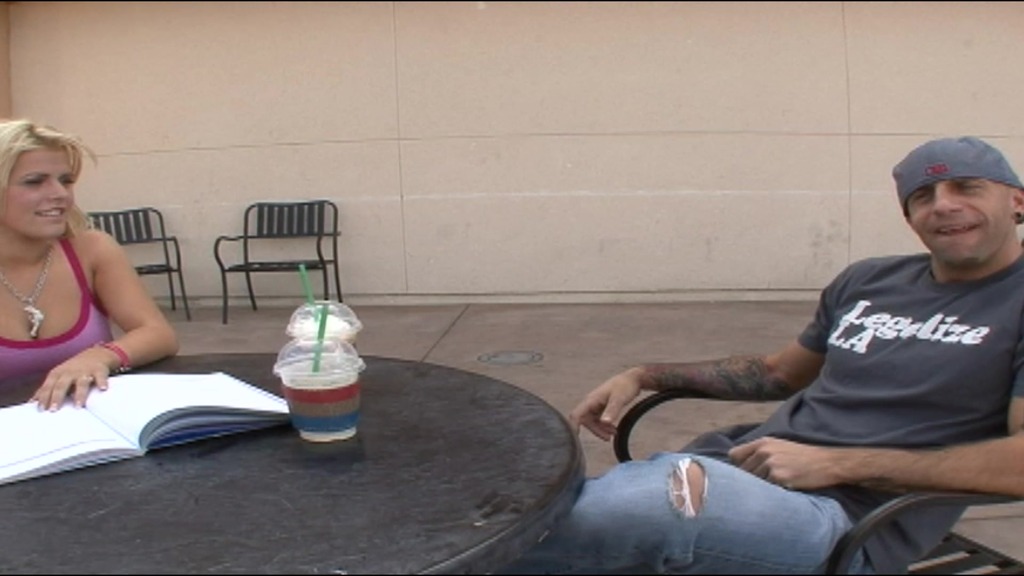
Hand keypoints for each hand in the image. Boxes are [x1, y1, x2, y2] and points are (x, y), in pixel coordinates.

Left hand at [31, 349, 111, 410]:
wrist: (95, 354)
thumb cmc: (73, 369)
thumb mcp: (58, 376)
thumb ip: (46, 388)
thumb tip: (32, 402)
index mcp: (57, 374)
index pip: (48, 386)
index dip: (44, 397)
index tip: (41, 409)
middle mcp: (70, 372)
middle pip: (62, 385)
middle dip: (57, 397)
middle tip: (54, 410)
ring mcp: (84, 371)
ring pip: (81, 383)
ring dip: (79, 394)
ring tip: (78, 406)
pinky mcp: (99, 371)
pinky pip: (100, 377)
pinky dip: (102, 382)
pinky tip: (103, 389)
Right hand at [569, 368, 643, 440]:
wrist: (633, 379)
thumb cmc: (625, 386)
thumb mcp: (619, 399)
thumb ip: (612, 410)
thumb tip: (605, 422)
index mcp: (591, 400)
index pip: (576, 415)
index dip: (573, 427)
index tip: (575, 440)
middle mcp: (591, 402)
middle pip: (584, 421)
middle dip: (595, 430)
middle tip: (607, 438)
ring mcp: (595, 404)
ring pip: (591, 421)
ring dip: (600, 429)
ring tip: (613, 434)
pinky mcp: (601, 406)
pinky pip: (598, 419)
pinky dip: (604, 426)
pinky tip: (613, 430)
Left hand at [728, 437, 843, 489]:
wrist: (828, 463)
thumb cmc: (803, 457)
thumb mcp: (779, 447)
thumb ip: (760, 453)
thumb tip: (739, 470)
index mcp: (762, 442)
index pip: (733, 455)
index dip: (739, 466)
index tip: (748, 473)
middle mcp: (764, 451)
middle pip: (742, 472)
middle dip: (750, 480)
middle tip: (766, 485)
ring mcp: (771, 463)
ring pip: (753, 482)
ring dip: (761, 488)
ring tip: (777, 487)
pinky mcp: (779, 477)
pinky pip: (766, 490)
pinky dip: (772, 493)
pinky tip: (783, 490)